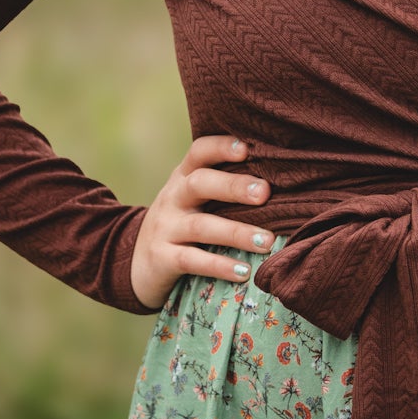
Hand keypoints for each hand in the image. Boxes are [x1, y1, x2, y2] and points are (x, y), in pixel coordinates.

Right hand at [130, 135, 274, 309]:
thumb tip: (283, 181)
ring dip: (236, 232)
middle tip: (265, 193)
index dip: (221, 147)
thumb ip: (224, 189)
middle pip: (200, 183)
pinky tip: (243, 271)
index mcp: (183, 178)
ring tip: (267, 242)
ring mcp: (165, 228)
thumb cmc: (182, 227)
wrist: (134, 264)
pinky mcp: (162, 258)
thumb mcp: (194, 201)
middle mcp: (172, 198)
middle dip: (233, 186)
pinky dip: (218, 265)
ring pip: (200, 226)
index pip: (199, 153)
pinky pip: (191, 260)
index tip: (248, 148)